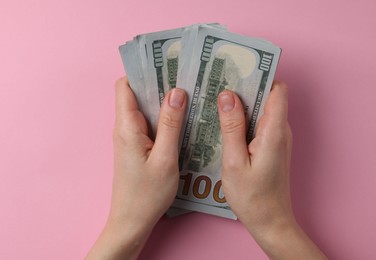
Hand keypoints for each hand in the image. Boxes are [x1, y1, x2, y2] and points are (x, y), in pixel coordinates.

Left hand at [86, 77, 185, 259]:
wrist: (132, 220)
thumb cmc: (147, 194)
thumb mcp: (165, 158)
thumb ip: (170, 124)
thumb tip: (176, 92)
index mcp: (127, 126)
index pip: (125, 85)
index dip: (143, 72)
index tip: (167, 65)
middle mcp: (125, 128)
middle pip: (137, 94)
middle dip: (159, 83)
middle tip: (186, 79)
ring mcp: (131, 137)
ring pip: (145, 108)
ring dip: (164, 101)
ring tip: (189, 96)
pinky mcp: (137, 146)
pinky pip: (150, 123)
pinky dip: (164, 117)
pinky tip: (183, 119)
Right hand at [218, 81, 326, 258]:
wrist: (270, 222)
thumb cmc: (252, 197)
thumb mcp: (234, 161)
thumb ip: (232, 127)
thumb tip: (227, 96)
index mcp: (274, 131)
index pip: (277, 89)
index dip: (260, 76)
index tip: (237, 69)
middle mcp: (280, 131)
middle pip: (268, 96)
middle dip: (245, 87)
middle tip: (218, 83)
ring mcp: (277, 139)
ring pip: (262, 110)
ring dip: (242, 103)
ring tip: (216, 100)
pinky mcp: (271, 147)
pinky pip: (259, 123)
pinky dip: (243, 118)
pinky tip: (224, 123)